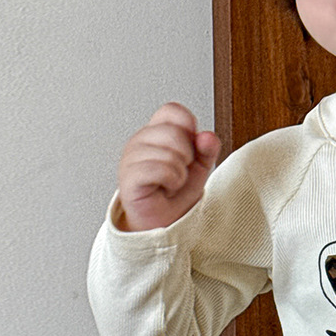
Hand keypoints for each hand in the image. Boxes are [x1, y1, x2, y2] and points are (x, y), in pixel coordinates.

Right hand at [115, 103, 220, 231]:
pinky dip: (171, 181)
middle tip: (179, 171)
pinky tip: (166, 187)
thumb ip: (207, 149)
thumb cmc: (175, 195)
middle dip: (187, 156)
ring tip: (172, 183)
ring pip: (169, 152)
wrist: (164, 224)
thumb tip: (207, 136)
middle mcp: (140, 141)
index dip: (188, 127)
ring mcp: (131, 158)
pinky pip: (159, 169)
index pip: (172, 111)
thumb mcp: (199, 167)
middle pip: (174, 131)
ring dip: (179, 173)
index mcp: (155, 132)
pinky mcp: (129, 177)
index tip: (190, 149)